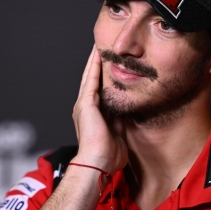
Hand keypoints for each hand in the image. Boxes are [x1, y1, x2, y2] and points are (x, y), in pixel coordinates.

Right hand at [72, 45, 127, 174]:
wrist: (97, 163)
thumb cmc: (108, 156)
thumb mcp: (118, 134)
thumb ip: (119, 121)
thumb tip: (126, 112)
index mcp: (92, 116)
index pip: (99, 91)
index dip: (102, 77)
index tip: (108, 65)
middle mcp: (85, 108)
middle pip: (92, 81)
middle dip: (96, 65)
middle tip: (101, 48)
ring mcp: (84, 105)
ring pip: (90, 77)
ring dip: (94, 61)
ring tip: (98, 46)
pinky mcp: (86, 104)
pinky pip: (91, 80)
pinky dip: (94, 66)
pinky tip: (97, 54)